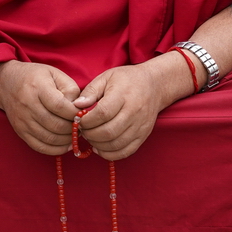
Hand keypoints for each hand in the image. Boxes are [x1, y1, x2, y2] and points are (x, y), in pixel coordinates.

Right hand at [0, 60, 79, 154]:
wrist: (7, 83)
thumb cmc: (37, 77)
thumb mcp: (56, 74)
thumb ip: (70, 89)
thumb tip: (79, 109)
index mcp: (38, 87)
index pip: (59, 106)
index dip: (74, 114)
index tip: (83, 114)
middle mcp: (28, 105)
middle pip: (55, 124)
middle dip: (73, 129)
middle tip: (82, 127)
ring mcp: (22, 120)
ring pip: (49, 138)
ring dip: (67, 140)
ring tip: (76, 135)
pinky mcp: (20, 131)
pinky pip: (39, 146)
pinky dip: (55, 149)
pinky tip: (66, 144)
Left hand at [73, 54, 193, 160]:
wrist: (155, 85)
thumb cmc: (127, 80)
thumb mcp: (107, 77)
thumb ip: (91, 91)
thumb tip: (76, 105)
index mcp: (123, 95)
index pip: (102, 113)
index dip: (87, 121)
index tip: (78, 120)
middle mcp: (134, 112)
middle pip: (108, 132)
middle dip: (90, 134)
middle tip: (82, 130)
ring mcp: (140, 126)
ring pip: (116, 144)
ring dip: (98, 144)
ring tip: (90, 137)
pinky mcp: (143, 135)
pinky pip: (126, 151)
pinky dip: (110, 154)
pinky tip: (99, 148)